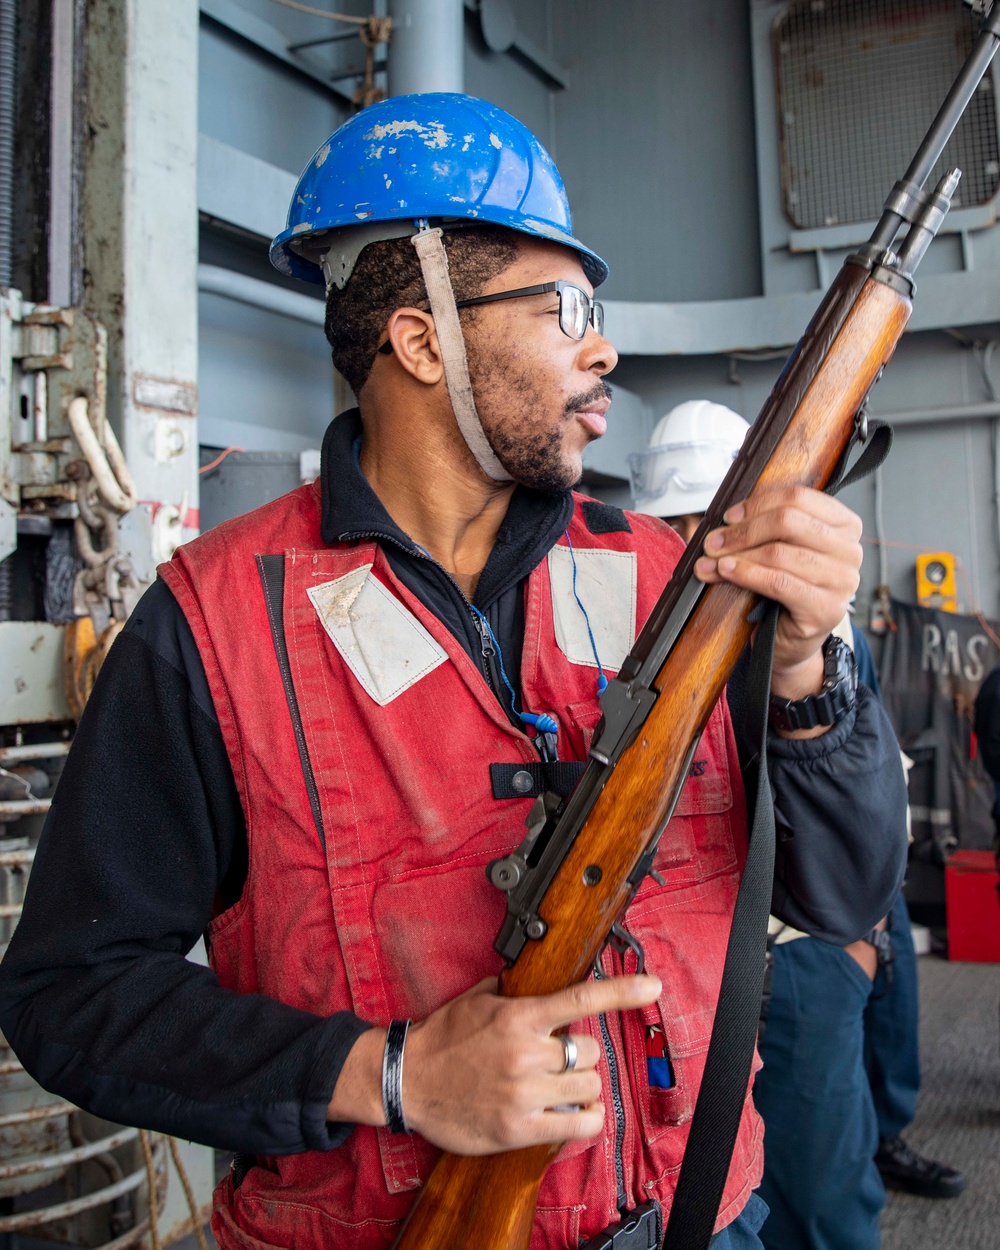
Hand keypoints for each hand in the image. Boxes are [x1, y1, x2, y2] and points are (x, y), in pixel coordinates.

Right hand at [327, 974, 660, 1155]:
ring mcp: (524, 1093)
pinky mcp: (519, 1128)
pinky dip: (584, 1120)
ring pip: (588, 1088)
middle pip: (590, 1052)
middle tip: (558, 1059)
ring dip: (580, 1087)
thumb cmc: (440, 1040)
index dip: (622, 991)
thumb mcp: (476, 1000)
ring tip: (559, 1086)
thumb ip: (511, 990)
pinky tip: (573, 1113)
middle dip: (579, 1056)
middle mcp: (526, 1053)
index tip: (652, 986)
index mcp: (518, 1017)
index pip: (580, 1000)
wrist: (407, 1082)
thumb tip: (533, 976)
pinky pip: (578, 1126)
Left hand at [694, 485, 861, 700]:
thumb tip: (728, 516)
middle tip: (714, 541)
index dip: (757, 504)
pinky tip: (727, 572)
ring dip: (738, 554)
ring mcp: (842, 581)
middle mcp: (850, 550)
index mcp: (844, 525)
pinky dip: (747, 574)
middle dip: (743, 530)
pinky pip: (778, 582)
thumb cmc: (785, 591)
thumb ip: (766, 526)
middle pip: (788, 521)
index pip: (799, 498)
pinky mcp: (826, 608)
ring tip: (712, 561)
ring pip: (779, 552)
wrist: (791, 640)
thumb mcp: (780, 549)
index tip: (730, 516)